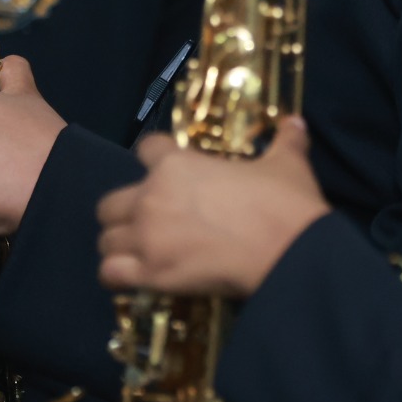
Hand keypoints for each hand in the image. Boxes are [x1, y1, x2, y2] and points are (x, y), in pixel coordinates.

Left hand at [95, 119, 327, 298]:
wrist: (289, 251)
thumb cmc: (284, 203)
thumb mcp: (286, 164)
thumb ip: (285, 141)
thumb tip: (296, 123)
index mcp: (176, 164)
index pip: (145, 149)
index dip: (154, 159)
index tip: (166, 169)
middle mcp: (151, 197)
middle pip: (109, 203)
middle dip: (124, 212)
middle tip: (149, 222)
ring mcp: (146, 237)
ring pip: (106, 240)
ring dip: (120, 246)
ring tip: (141, 254)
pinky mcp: (151, 273)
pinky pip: (110, 273)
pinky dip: (117, 276)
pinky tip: (135, 278)